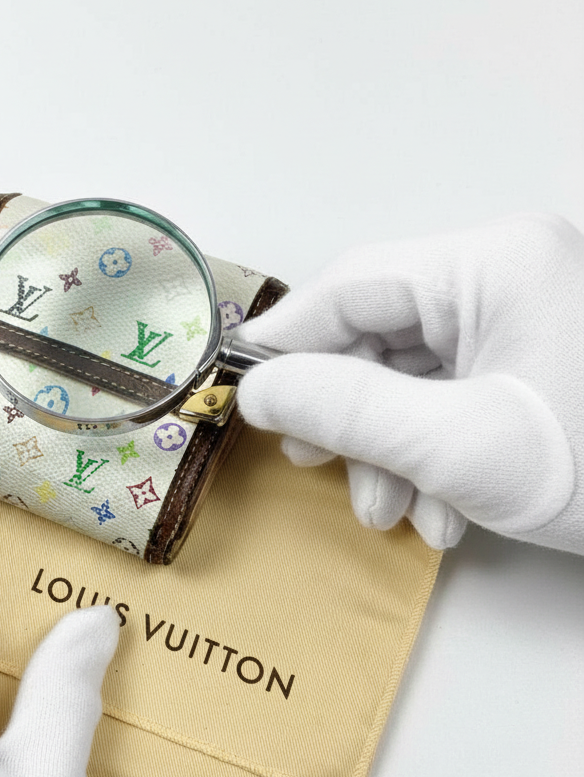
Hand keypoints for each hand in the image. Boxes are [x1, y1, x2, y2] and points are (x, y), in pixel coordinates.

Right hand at [236, 213, 583, 554]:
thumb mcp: (461, 446)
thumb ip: (347, 412)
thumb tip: (259, 392)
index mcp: (493, 263)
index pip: (354, 284)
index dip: (288, 340)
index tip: (240, 389)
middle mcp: (506, 278)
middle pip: (380, 335)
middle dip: (349, 415)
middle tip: (318, 464)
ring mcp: (524, 323)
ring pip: (412, 378)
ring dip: (389, 452)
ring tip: (393, 511)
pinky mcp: (535, 367)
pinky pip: (452, 400)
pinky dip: (432, 457)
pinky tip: (445, 513)